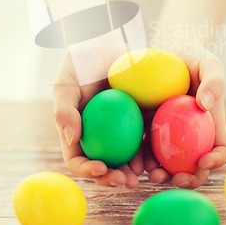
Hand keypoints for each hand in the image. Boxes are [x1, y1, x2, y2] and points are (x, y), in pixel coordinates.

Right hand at [53, 52, 141, 188]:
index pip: (78, 160)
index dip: (87, 170)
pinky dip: (150, 148)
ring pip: (126, 156)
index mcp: (77, 133)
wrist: (103, 43)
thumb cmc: (80, 64)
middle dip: (115, 178)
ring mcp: (118, 130)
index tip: (101, 168)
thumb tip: (72, 138)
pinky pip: (144, 137)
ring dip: (135, 170)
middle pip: (104, 165)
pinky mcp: (137, 119)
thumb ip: (64, 110)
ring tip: (148, 174)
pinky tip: (161, 154)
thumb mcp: (66, 84)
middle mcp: (97, 136)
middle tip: (128, 181)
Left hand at [140, 48, 225, 188]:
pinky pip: (145, 148)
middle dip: (188, 178)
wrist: (166, 51)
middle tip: (176, 178)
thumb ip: (214, 81)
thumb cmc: (193, 58)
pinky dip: (140, 159)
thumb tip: (205, 105)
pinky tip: (132, 163)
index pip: (221, 148)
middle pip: (194, 165)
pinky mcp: (148, 129)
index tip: (204, 161)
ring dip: (161, 174)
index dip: (216, 160)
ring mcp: (169, 135)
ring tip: (151, 175)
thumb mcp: (209, 63)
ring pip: (168, 163)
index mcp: (211, 124)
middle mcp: (192, 135)